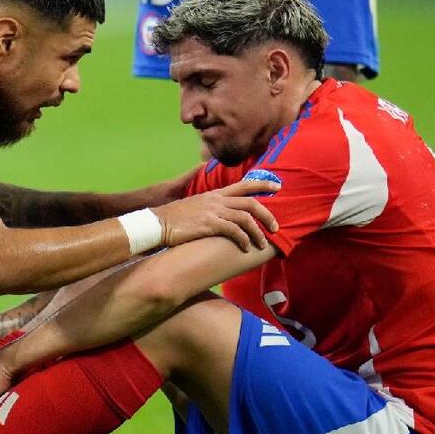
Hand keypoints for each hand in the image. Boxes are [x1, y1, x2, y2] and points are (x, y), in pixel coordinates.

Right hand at [152, 180, 279, 251]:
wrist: (156, 223)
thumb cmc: (174, 219)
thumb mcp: (194, 206)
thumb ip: (210, 207)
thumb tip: (220, 214)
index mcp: (214, 194)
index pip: (243, 185)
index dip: (263, 185)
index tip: (278, 188)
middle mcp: (216, 200)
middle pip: (250, 202)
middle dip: (266, 214)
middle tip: (275, 227)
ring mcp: (212, 211)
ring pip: (245, 218)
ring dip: (257, 232)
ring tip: (262, 243)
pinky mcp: (208, 224)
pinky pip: (233, 231)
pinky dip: (243, 239)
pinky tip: (245, 248)